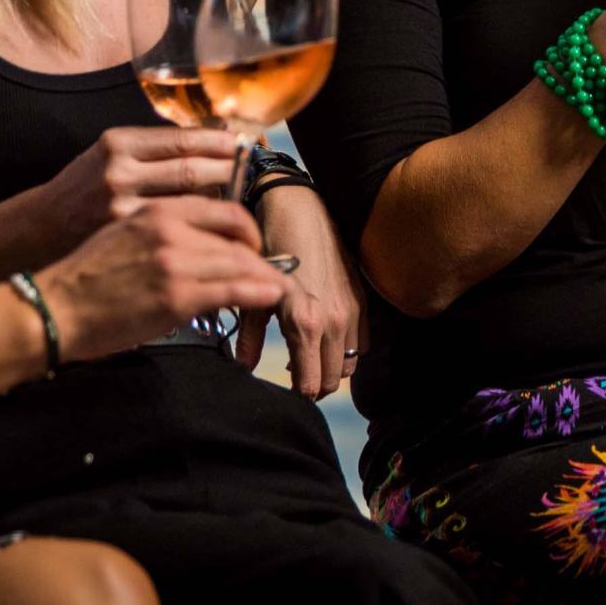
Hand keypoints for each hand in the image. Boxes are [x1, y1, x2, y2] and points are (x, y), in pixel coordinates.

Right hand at [35, 126, 240, 252]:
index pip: (183, 139)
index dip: (220, 142)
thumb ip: (151, 151)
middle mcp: (120, 171)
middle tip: (254, 176)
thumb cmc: (79, 195)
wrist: (38, 233)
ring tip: (245, 206)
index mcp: (118, 143)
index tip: (244, 144)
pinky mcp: (127, 241)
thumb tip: (208, 138)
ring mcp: (123, 208)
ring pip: (190, 204)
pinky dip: (206, 234)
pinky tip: (222, 235)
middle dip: (230, 172)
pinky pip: (180, 234)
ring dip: (224, 207)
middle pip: (192, 170)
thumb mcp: (108, 158)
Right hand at [38, 195, 287, 363]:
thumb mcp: (122, 230)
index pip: (219, 206)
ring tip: (276, 286)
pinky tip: (270, 295)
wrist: (54, 307)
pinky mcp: (177, 295)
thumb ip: (159, 225)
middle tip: (268, 267)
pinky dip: (259, 291)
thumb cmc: (84, 274)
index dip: (245, 224)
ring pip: (239, 260)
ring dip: (264, 274)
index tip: (252, 239)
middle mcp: (169, 227)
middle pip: (235, 233)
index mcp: (155, 208)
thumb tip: (194, 236)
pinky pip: (233, 289)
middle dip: (258, 252)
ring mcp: (175, 260)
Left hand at [240, 185, 363, 398]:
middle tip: (295, 376)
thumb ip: (249, 339)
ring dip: (331, 367)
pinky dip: (347, 349)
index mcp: (305, 324)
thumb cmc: (272, 249)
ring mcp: (351, 310)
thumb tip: (243, 369)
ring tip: (309, 356)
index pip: (311, 385)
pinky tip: (326, 337)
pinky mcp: (360, 298)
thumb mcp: (253, 295)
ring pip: (349, 364)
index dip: (297, 395)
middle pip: (333, 381)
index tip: (285, 391)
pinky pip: (362, 342)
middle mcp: (333, 322)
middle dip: (314, 385)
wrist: (300, 209)